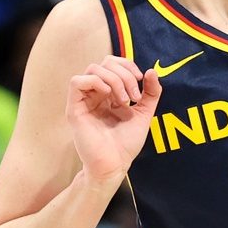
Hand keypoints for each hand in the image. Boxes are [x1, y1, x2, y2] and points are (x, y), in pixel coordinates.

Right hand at [67, 56, 161, 186]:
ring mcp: (84, 100)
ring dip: (114, 79)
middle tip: (134, 95)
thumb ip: (151, 93)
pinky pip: (77, 82)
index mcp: (109, 93)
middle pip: (104, 63)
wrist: (115, 165)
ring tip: (124, 100)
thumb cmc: (126, 144)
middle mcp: (95, 94)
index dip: (128, 65)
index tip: (141, 80)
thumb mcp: (144, 114)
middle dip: (124, 74)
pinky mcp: (75, 109)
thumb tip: (152, 71)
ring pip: (93, 69)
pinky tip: (108, 96)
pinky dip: (96, 82)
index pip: (113, 63)